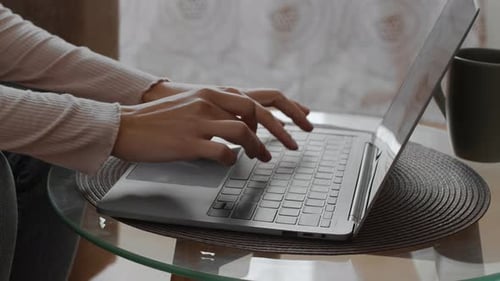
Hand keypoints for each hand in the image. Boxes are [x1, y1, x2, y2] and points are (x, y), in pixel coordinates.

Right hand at [112, 84, 312, 164]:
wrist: (125, 126)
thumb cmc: (156, 120)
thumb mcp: (188, 104)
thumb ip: (213, 109)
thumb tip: (237, 123)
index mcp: (208, 93)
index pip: (252, 101)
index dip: (273, 116)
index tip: (286, 127)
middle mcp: (207, 103)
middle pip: (254, 113)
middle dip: (278, 130)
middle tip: (291, 144)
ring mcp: (198, 123)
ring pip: (241, 133)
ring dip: (257, 148)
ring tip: (262, 158)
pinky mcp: (188, 143)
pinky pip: (222, 153)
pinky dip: (231, 160)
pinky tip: (229, 162)